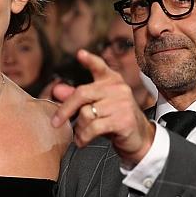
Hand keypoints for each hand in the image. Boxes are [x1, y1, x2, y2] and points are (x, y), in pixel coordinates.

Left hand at [51, 49, 154, 165]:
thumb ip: (77, 97)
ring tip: (79, 135)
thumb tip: (57, 90)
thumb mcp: (96, 106)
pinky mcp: (123, 120)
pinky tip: (82, 141)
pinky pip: (94, 128)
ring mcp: (122, 104)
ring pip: (86, 113)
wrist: (140, 137)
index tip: (80, 54)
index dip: (90, 60)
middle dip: (65, 110)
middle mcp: (118, 89)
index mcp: (112, 81)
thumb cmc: (115, 119)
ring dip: (78, 128)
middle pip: (82, 94)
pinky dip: (84, 137)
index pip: (100, 67)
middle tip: (56, 122)